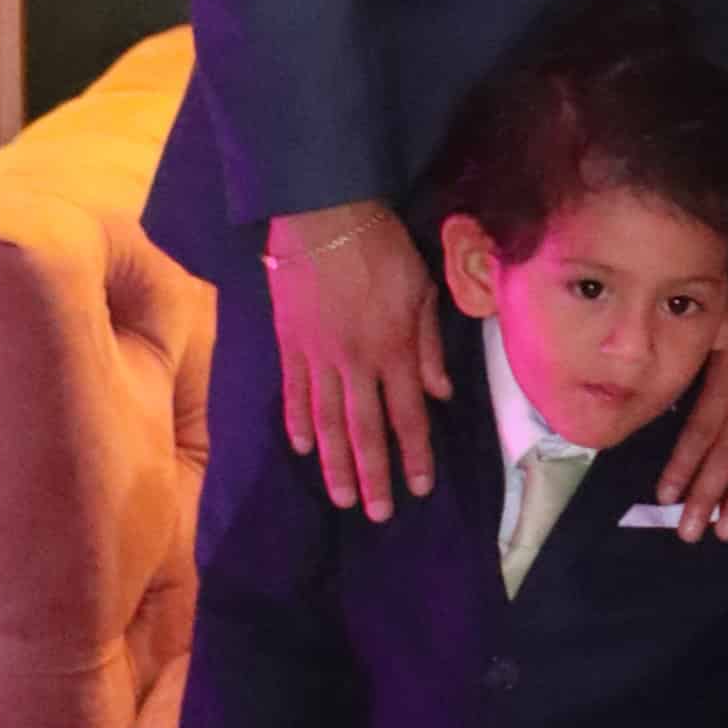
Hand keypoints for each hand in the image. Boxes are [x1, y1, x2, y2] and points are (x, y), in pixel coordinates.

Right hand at [265, 200, 450, 516]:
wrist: (324, 213)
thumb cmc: (382, 247)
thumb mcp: (422, 289)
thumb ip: (429, 345)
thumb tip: (440, 393)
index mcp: (393, 349)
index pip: (407, 415)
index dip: (414, 455)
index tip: (419, 489)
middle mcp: (355, 362)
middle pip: (364, 430)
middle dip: (373, 475)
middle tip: (376, 514)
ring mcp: (316, 356)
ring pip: (325, 421)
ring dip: (334, 463)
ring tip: (341, 496)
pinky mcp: (288, 343)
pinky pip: (292, 391)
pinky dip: (295, 422)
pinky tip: (301, 448)